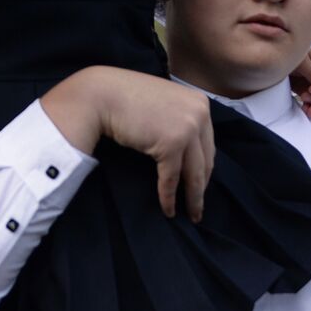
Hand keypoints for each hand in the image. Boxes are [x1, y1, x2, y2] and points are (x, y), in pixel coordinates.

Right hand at [39, 68, 214, 221]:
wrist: (102, 95)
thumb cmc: (127, 98)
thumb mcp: (164, 103)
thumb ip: (180, 118)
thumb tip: (187, 152)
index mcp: (200, 103)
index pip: (207, 143)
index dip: (204, 168)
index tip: (201, 185)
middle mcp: (200, 114)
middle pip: (205, 160)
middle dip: (201, 187)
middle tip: (198, 207)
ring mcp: (187, 128)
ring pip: (195, 174)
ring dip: (193, 198)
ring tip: (191, 215)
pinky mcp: (171, 144)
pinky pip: (172, 178)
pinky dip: (169, 196)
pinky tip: (167, 209)